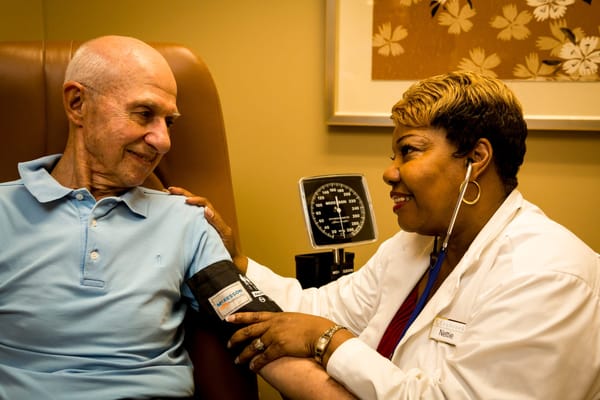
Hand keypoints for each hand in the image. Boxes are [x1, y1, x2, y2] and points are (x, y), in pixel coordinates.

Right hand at [168, 186, 247, 272]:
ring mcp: (201, 222)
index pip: (204, 203)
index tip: (185, 200)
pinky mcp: (196, 230)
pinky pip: (187, 217)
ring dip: (179, 200)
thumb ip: (216, 222)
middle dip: (182, 194)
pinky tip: (170, 209)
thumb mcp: (224, 234)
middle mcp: (206, 217)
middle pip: (194, 201)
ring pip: (189, 207)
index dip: (195, 200)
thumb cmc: (228, 247)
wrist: (229, 259)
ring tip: (167, 195)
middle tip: (169, 190)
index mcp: (213, 216)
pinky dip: (179, 211)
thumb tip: (206, 210)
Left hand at [226, 311, 345, 371]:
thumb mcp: (294, 318)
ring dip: (243, 354)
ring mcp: (275, 336)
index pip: (254, 315)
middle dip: (236, 338)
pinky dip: (256, 363)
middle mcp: (273, 325)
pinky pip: (263, 357)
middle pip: (248, 331)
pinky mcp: (279, 348)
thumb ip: (283, 322)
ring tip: (238, 360)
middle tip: (228, 343)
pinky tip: (252, 367)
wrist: (321, 333)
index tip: (228, 318)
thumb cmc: (312, 326)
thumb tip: (279, 326)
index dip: (240, 317)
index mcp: (276, 316)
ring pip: (253, 345)